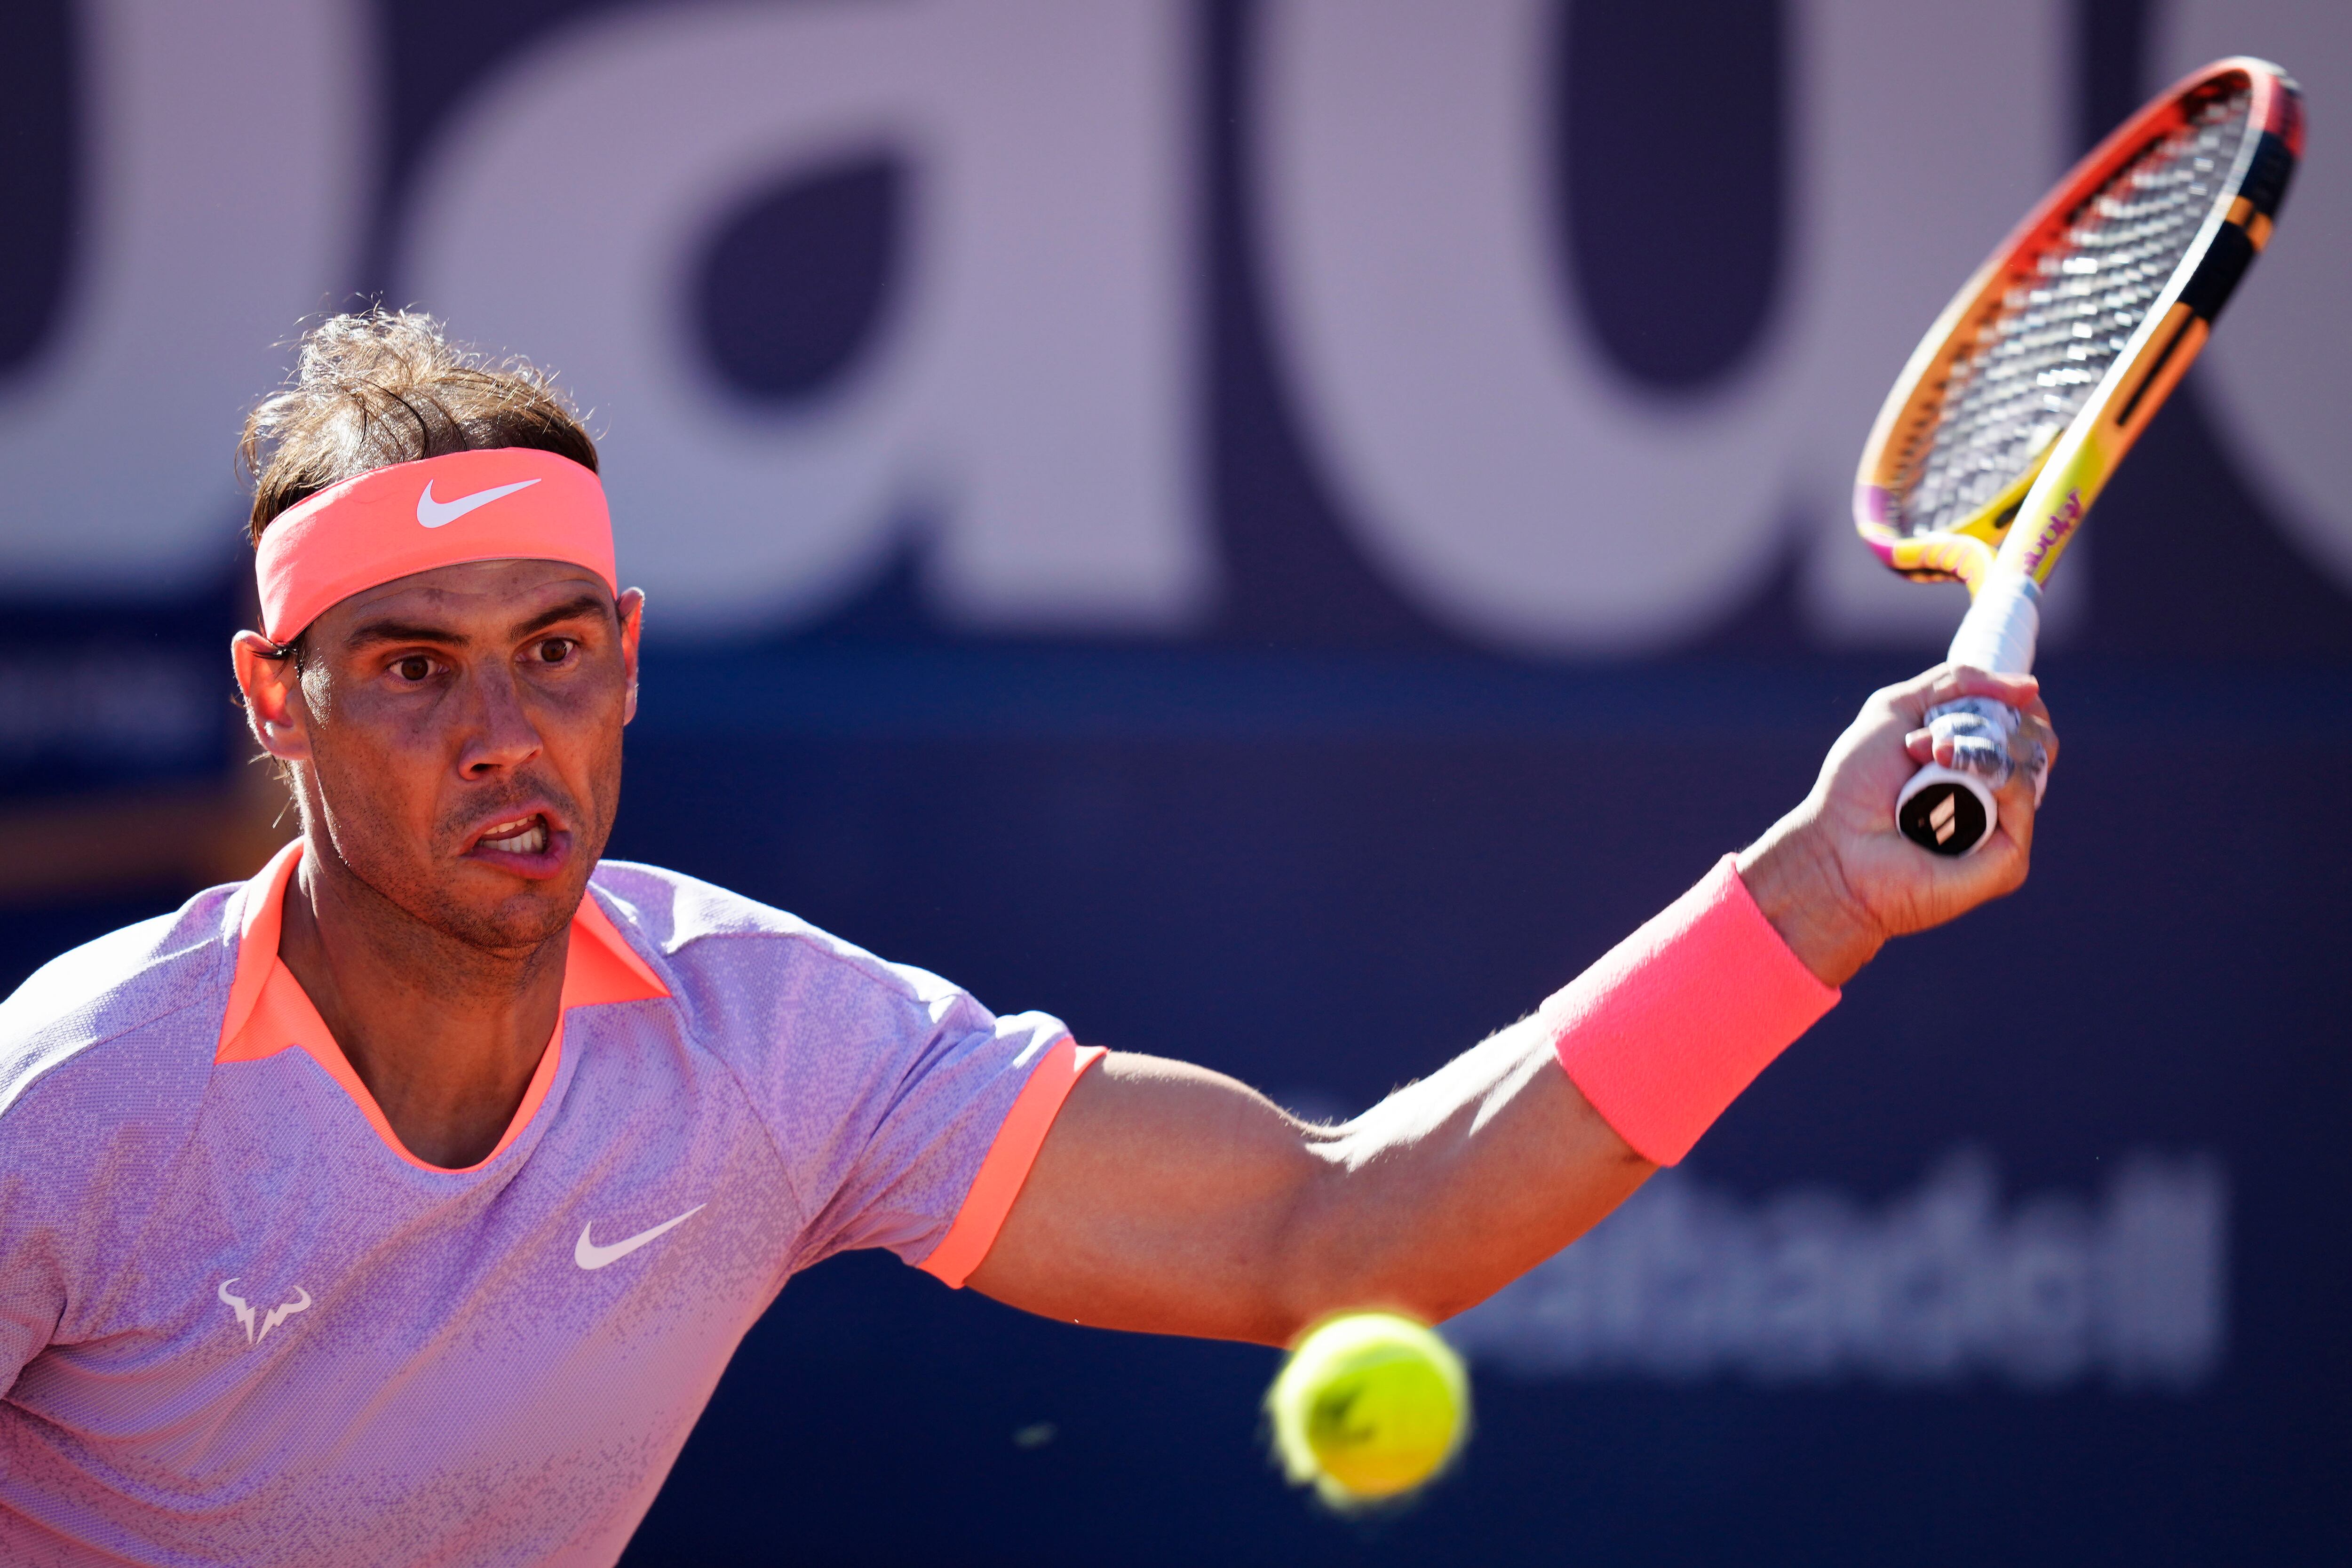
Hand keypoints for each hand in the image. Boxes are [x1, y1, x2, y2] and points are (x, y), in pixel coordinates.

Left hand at [1735, 665, 2056, 985]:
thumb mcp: (1895, 709)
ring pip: (2031, 760)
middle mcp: (1999, 796)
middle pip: (2036, 737)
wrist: (1834, 845)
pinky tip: (1945, 771)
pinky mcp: (2010, 858)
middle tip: (1926, 739)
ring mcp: (2007, 827)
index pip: (2029, 721)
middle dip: (1981, 720)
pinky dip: (1986, 770)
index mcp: (1978, 763)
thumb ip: (1955, 684)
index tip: (1965, 703)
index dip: (2009, 701)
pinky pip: (2022, 795)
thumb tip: (2031, 687)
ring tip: (1921, 754)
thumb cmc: (1855, 785)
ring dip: (1971, 743)